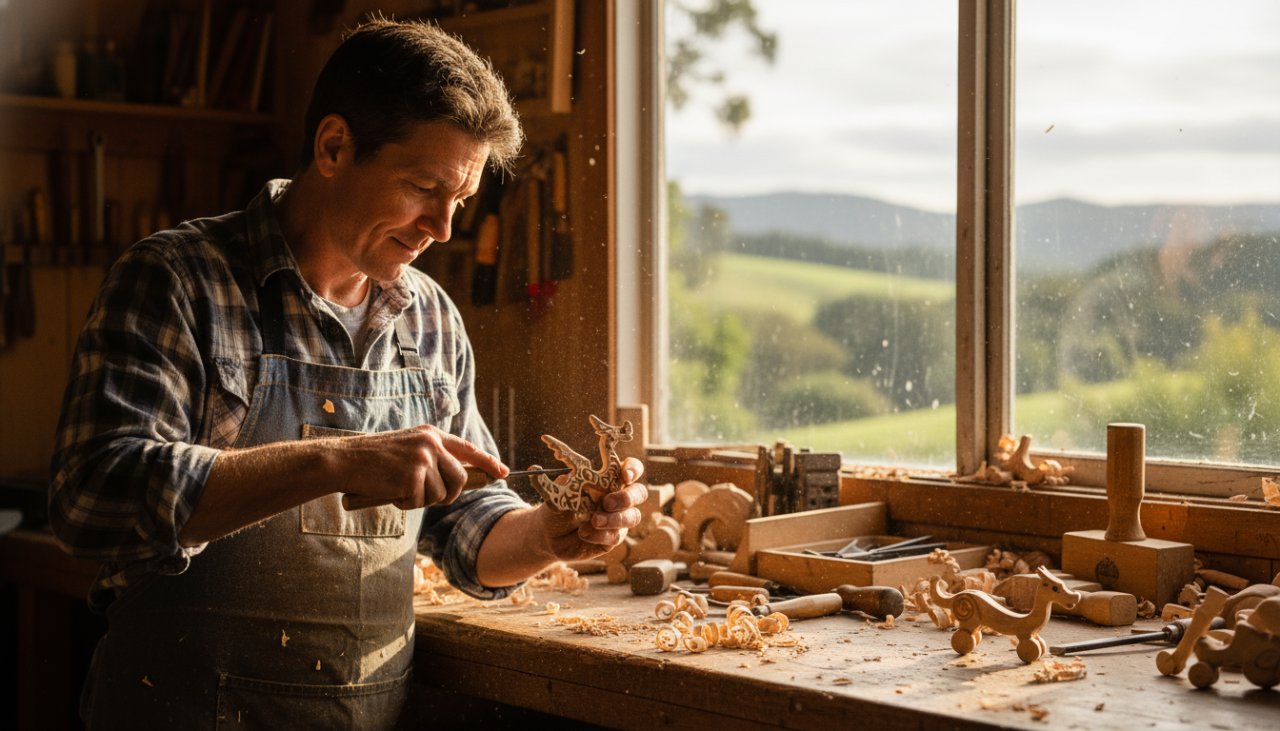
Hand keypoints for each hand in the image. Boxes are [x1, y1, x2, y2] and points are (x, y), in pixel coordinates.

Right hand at [335, 425, 507, 508]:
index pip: (468, 449)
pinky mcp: (413, 475)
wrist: (345, 460)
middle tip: (426, 496)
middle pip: (460, 478)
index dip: (488, 462)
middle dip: (449, 494)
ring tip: (400, 489)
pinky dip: (406, 503)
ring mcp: (423, 458)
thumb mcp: (408, 449)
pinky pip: (421, 501)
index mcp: (431, 434)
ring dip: (422, 500)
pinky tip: (391, 491)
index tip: (503, 472)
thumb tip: (457, 479)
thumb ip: (432, 457)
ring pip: (442, 493)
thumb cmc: (374, 460)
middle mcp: (431, 443)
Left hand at [536, 457, 646, 561]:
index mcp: (609, 479)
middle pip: (639, 493)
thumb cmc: (558, 506)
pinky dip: (600, 535)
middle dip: (627, 497)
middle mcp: (618, 498)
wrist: (549, 535)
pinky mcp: (612, 539)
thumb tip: (578, 475)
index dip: (633, 469)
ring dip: (615, 519)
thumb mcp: (563, 491)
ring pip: (633, 517)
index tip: (625, 475)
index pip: (631, 468)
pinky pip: (616, 537)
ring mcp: (618, 519)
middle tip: (607, 502)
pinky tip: (584, 533)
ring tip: (594, 520)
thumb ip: (575, 484)